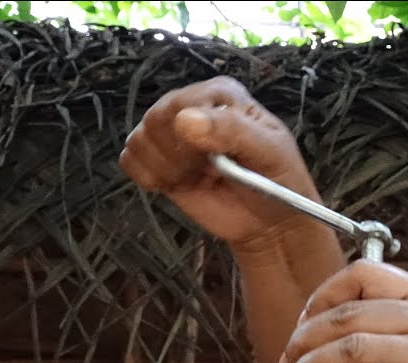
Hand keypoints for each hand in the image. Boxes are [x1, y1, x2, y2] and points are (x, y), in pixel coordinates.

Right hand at [119, 75, 333, 254]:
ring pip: (138, 140)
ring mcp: (170, 132)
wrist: (271, 222)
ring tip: (196, 178)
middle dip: (179, 155)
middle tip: (208, 173)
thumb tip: (184, 120)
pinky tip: (176, 184)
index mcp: (220, 94)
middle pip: (154, 120)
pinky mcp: (157, 159)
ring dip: (166, 168)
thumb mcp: (270, 153)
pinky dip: (149, 178)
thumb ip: (233, 131)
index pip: (181, 103)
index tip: (213, 160)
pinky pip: (130, 160)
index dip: (189, 135)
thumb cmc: (278, 182)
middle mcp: (191, 105)